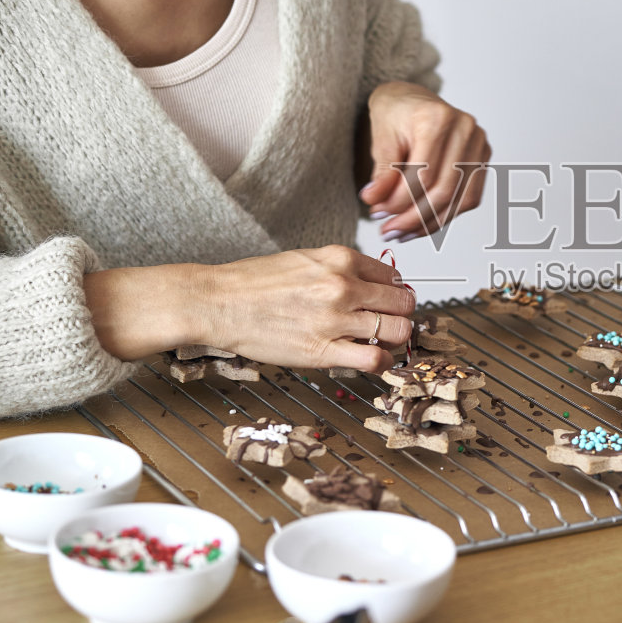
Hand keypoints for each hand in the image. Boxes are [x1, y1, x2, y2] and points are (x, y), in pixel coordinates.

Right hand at [197, 245, 417, 372]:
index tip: (389, 303)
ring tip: (382, 343)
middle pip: (402, 304)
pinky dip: (384, 363)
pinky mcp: (322, 351)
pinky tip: (376, 361)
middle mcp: (342, 286)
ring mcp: (334, 319)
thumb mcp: (304, 259)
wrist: (218, 302)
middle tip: (391, 323)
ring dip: (395, 340)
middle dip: (401, 316)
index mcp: (340, 259)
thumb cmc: (253, 282)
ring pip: (397, 331)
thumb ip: (340, 269)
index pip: (394, 276)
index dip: (395, 293)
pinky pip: (374, 359)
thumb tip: (371, 284)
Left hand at [358, 82, 490, 241]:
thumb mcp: (381, 139)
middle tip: (388, 231)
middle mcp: (465, 129)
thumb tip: (374, 202)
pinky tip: (421, 226)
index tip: (376, 213)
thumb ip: (382, 172)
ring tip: (402, 233)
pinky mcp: (482, 158)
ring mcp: (479, 143)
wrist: (412, 100)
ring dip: (429, 223)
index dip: (398, 201)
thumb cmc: (395, 115)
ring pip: (458, 199)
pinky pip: (468, 198)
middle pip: (443, 190)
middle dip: (413, 217)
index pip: (422, 174)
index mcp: (438, 118)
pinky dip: (444, 216)